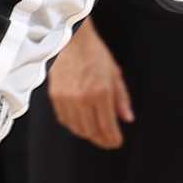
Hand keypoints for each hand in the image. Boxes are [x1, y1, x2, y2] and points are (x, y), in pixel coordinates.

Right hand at [47, 18, 135, 147]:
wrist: (71, 41)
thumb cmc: (94, 54)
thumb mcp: (115, 75)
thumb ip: (122, 99)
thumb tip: (127, 118)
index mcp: (101, 92)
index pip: (107, 126)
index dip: (113, 139)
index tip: (116, 142)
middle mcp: (83, 98)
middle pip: (92, 131)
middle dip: (102, 140)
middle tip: (108, 142)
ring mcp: (67, 98)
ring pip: (78, 128)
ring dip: (88, 134)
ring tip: (96, 134)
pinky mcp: (55, 97)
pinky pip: (65, 120)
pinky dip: (74, 126)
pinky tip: (81, 124)